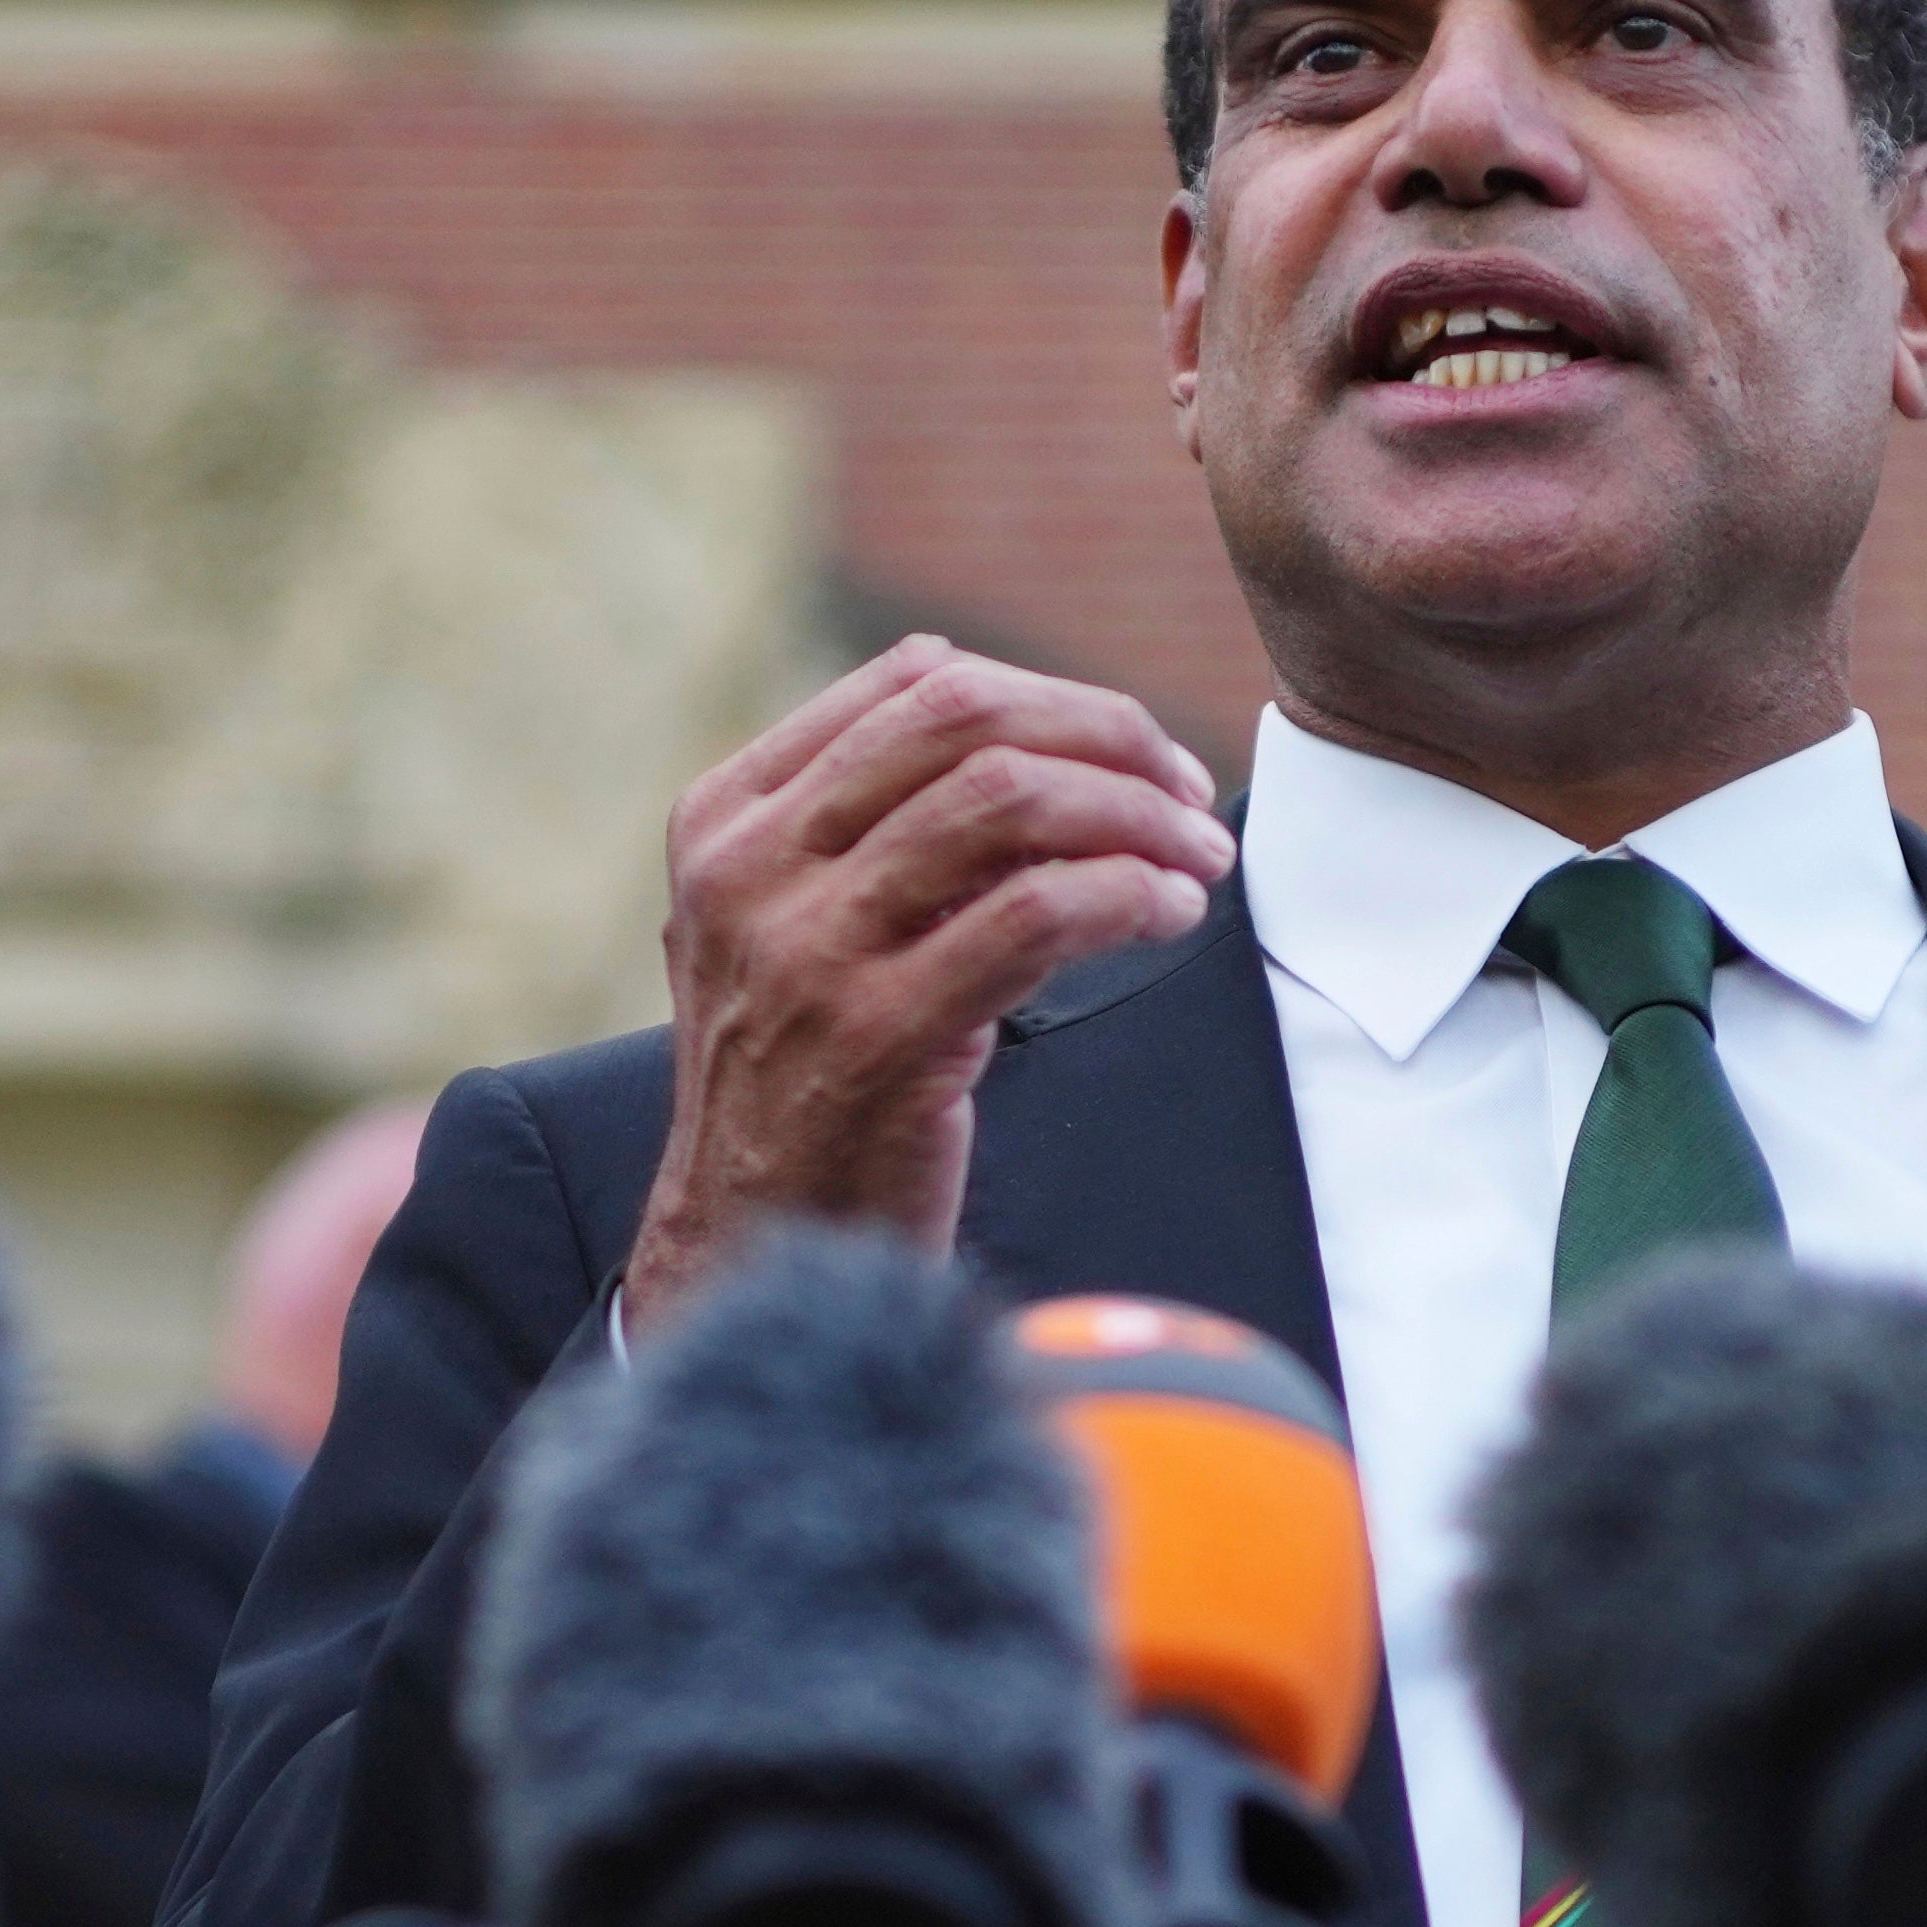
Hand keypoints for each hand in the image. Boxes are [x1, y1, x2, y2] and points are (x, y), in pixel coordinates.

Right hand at [633, 640, 1228, 1315]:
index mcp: (729, 817)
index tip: (1139, 754)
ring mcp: (805, 951)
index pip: (914, 685)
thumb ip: (874, 822)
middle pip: (965, 722)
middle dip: (1110, 739)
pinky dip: (1126, 894)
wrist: (750, 1242)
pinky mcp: (875, 1036)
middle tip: (1189, 794)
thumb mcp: (793, 926)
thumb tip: (1019, 716)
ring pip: (1007, 801)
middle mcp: (750, 867)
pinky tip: (1168, 912)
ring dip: (1135, 817)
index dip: (1056, 700)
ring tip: (1197, 858)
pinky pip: (1036, 913)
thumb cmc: (806, 1079)